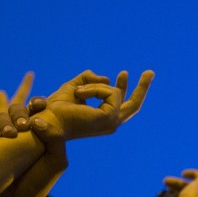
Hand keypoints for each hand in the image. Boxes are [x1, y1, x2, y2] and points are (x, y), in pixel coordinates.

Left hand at [0, 70, 153, 144]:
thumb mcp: (73, 87)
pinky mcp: (109, 117)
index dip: (123, 87)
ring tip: (76, 93)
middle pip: (133, 105)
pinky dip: (93, 89)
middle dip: (142, 87)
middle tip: (150, 72)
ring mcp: (112, 123)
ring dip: (93, 87)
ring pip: (115, 92)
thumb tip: (104, 76)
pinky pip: (110, 91)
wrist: (48, 120)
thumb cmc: (55, 108)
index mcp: (102, 120)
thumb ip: (87, 79)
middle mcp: (110, 124)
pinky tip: (79, 95)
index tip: (124, 73)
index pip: (119, 103)